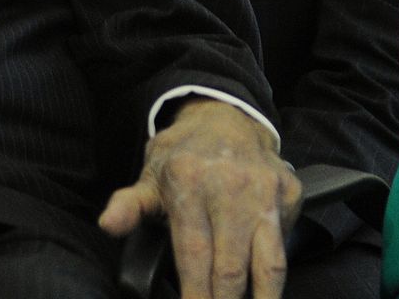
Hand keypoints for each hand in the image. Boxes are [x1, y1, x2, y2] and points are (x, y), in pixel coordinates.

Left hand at [98, 99, 301, 298]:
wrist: (225, 116)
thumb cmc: (184, 155)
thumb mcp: (150, 176)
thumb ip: (129, 205)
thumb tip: (109, 225)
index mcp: (190, 182)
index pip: (194, 255)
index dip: (195, 294)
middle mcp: (232, 186)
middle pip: (231, 266)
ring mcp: (266, 190)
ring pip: (269, 262)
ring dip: (263, 297)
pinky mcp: (289, 193)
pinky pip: (284, 242)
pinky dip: (274, 269)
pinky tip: (262, 284)